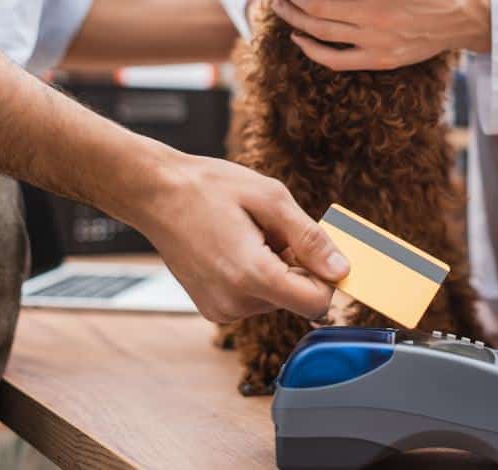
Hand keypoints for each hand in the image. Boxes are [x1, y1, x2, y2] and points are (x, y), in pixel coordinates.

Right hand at [117, 148, 350, 322]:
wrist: (156, 193)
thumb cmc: (209, 188)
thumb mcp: (271, 199)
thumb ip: (310, 239)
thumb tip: (341, 270)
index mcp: (252, 276)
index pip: (317, 303)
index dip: (326, 276)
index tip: (314, 248)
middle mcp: (235, 303)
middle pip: (297, 299)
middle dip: (297, 266)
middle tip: (269, 231)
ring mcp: (220, 310)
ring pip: (277, 298)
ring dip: (276, 269)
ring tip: (247, 237)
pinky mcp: (212, 309)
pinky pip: (254, 299)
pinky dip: (256, 276)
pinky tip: (234, 249)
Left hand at [267, 0, 490, 70]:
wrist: (465, 12)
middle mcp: (372, 13)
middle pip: (313, 5)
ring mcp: (375, 40)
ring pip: (319, 31)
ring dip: (293, 18)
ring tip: (280, 6)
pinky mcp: (380, 59)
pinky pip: (335, 59)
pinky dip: (311, 50)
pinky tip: (298, 37)